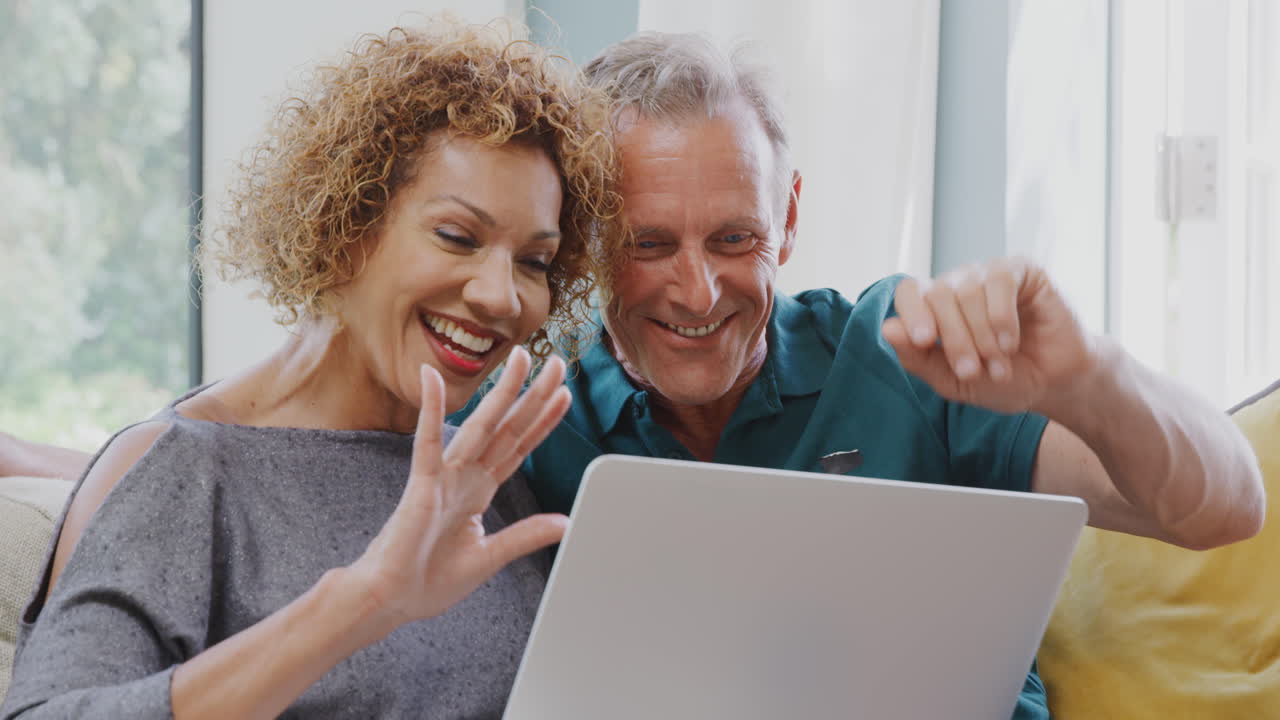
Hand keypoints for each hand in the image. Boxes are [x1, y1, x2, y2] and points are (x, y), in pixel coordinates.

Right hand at [350, 347, 571, 626]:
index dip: (542, 421)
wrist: (390, 601)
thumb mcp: (490, 556)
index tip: (564, 394)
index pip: (518, 447)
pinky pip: (427, 443)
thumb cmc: (428, 579)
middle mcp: (464, 476)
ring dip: (502, 392)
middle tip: (557, 363)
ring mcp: (443, 477)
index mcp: (479, 490)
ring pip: (480, 427)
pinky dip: (430, 410)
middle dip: (533, 396)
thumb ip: (525, 535)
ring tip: (523, 359)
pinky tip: (432, 378)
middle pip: (507, 428)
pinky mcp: (421, 485)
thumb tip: (565, 523)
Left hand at [881, 258, 1096, 414]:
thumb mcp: (952, 381)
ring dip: (982, 336)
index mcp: (934, 307)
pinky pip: (1001, 281)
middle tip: (971, 371)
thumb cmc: (1001, 381)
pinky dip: (1002, 317)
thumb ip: (917, 358)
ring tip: (999, 366)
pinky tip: (1010, 342)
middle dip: (954, 339)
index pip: (909, 292)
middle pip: (938, 295)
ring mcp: (988, 275)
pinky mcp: (1022, 271)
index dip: (912, 313)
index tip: (923, 341)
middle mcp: (958, 285)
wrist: (1053, 384)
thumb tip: (887, 328)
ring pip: (968, 291)